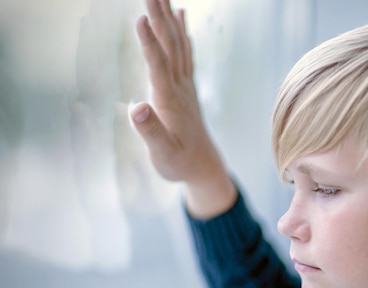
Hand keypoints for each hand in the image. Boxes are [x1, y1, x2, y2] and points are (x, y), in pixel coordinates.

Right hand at [130, 0, 235, 217]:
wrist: (204, 166)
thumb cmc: (179, 163)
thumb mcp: (163, 154)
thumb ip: (150, 132)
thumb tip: (137, 109)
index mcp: (169, 101)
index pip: (158, 66)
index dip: (149, 43)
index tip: (141, 18)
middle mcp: (179, 87)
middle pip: (170, 45)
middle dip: (159, 16)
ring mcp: (185, 85)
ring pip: (178, 43)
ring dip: (169, 17)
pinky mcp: (186, 87)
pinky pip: (185, 52)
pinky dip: (182, 31)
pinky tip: (180, 14)